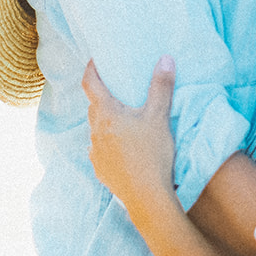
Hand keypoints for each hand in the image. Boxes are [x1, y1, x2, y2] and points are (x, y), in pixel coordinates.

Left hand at [85, 56, 178, 214]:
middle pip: (94, 107)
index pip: (89, 83)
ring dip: (107, 123)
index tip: (94, 60)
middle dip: (103, 97)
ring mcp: (95, 152)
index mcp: (106, 114)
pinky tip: (124, 149)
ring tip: (124, 122)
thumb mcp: (159, 116)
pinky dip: (109, 144)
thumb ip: (161, 87)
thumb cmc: (152, 153)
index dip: (90, 69)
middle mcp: (95, 131)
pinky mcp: (100, 169)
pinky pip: (101, 150)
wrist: (147, 196)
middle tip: (117, 91)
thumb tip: (165, 59)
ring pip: (97, 130)